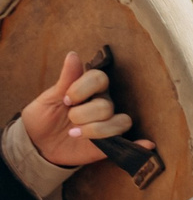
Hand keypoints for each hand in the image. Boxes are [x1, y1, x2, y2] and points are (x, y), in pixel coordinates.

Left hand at [21, 51, 148, 168]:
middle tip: (68, 120)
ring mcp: (107, 125)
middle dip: (83, 115)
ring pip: (119, 122)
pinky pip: (131, 142)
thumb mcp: (48, 98)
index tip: (66, 99)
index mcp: (88, 91)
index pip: (100, 78)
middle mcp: (102, 105)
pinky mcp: (109, 145)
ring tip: (75, 134)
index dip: (84, 88)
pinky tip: (147, 144)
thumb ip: (65, 80)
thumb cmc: (42, 118)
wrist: (37, 145)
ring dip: (96, 130)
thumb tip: (73, 54)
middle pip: (106, 105)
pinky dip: (140, 144)